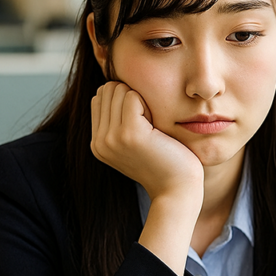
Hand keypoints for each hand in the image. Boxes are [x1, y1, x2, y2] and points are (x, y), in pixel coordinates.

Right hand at [90, 81, 203, 200]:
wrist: (177, 189)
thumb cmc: (164, 162)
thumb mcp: (135, 142)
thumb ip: (119, 121)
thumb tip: (115, 86)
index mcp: (98, 144)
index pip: (100, 97)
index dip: (123, 99)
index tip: (142, 121)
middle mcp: (99, 142)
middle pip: (107, 89)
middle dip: (130, 96)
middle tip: (150, 122)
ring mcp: (111, 138)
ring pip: (119, 89)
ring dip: (141, 99)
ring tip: (153, 126)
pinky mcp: (129, 134)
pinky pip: (133, 96)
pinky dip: (149, 103)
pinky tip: (158, 126)